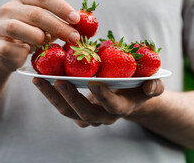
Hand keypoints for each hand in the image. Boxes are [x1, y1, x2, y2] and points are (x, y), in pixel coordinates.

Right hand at [0, 0, 80, 71]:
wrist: (7, 52)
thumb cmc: (33, 34)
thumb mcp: (47, 24)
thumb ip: (61, 20)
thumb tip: (87, 22)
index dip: (61, 7)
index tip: (77, 19)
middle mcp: (9, 7)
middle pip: (36, 13)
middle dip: (58, 26)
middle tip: (75, 38)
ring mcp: (0, 25)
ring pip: (19, 28)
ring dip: (39, 38)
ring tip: (47, 44)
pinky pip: (12, 48)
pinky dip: (24, 52)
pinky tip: (29, 53)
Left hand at [32, 78, 163, 126]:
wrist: (126, 97)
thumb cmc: (137, 87)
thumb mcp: (150, 85)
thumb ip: (154, 86)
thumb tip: (150, 85)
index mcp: (120, 108)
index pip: (112, 107)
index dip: (104, 97)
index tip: (94, 82)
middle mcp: (102, 116)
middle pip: (85, 113)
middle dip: (71, 98)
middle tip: (59, 81)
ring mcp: (86, 114)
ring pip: (67, 111)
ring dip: (52, 97)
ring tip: (39, 80)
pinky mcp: (75, 109)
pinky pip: (60, 103)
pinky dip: (49, 92)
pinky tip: (39, 77)